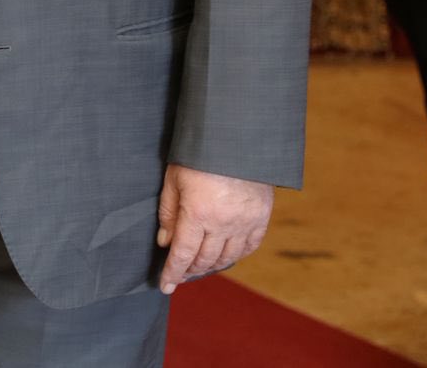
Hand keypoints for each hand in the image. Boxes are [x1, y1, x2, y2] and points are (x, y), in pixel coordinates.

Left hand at [155, 164, 272, 293]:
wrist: (238, 139)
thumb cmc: (198, 156)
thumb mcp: (174, 179)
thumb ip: (168, 213)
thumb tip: (165, 242)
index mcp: (197, 213)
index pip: (183, 253)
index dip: (172, 272)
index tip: (165, 286)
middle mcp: (223, 223)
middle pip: (204, 259)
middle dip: (190, 270)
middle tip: (180, 274)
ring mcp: (245, 222)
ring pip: (227, 257)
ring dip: (211, 266)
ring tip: (199, 267)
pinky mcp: (261, 218)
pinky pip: (249, 247)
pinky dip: (235, 256)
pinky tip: (225, 256)